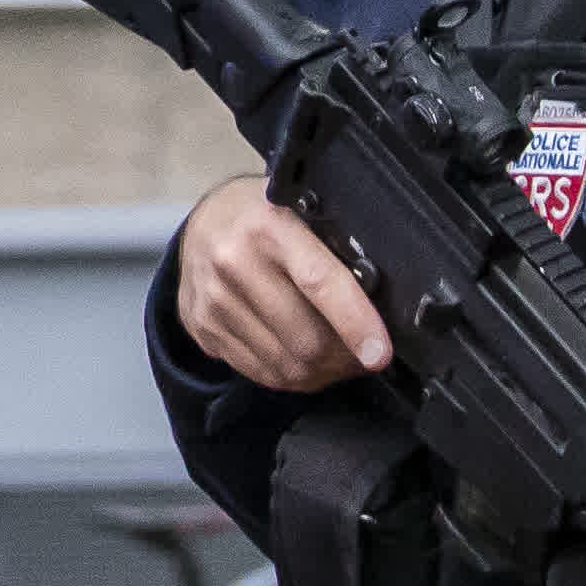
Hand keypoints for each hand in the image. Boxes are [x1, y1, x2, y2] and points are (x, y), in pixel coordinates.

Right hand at [170, 173, 394, 392]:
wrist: (204, 222)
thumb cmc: (266, 216)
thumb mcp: (302, 209)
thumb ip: (336, 247)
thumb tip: (383, 300)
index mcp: (269, 225)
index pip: (319, 281)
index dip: (355, 323)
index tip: (380, 353)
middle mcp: (234, 262)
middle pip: (304, 339)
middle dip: (346, 359)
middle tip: (367, 354)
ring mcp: (213, 300)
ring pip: (285, 366)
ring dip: (322, 373)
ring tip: (338, 358)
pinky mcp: (202, 328)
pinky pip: (260, 373)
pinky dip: (291, 376)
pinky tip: (304, 359)